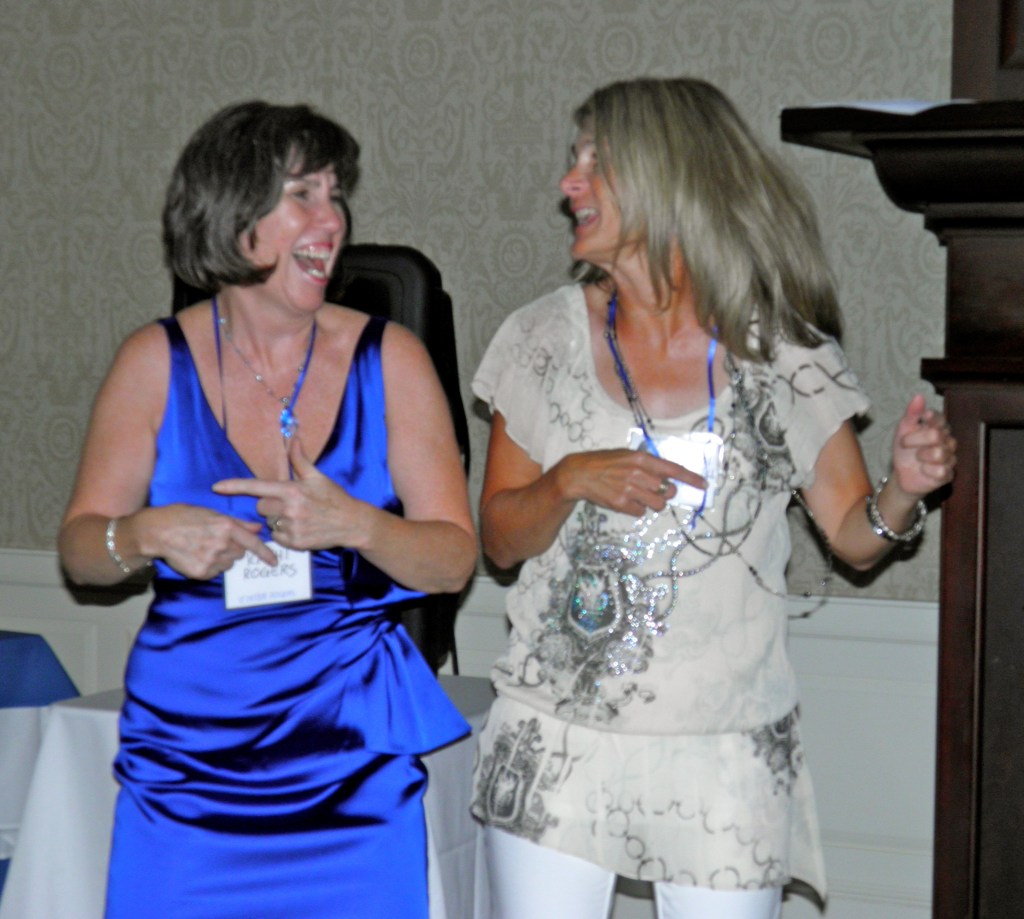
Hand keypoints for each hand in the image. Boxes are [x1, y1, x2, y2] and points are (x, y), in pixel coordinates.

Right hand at [137, 504, 276, 579]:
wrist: (156, 532)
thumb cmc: (182, 517)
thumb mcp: (211, 513)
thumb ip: (237, 523)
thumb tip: (257, 528)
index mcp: (226, 526)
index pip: (252, 543)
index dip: (265, 553)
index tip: (273, 562)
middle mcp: (221, 544)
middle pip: (240, 553)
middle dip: (234, 549)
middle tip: (217, 541)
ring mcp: (211, 560)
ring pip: (228, 564)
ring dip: (222, 558)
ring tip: (204, 547)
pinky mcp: (201, 572)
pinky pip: (215, 572)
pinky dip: (210, 567)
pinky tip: (196, 556)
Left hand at [213, 436, 366, 550]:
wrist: (352, 523)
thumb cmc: (334, 497)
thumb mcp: (318, 477)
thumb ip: (300, 459)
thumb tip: (293, 437)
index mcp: (292, 490)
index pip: (256, 486)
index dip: (234, 486)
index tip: (216, 487)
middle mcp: (289, 509)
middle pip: (260, 506)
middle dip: (269, 504)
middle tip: (289, 504)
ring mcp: (291, 527)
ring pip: (268, 522)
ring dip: (277, 519)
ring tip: (298, 517)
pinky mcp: (295, 543)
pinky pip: (277, 537)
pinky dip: (285, 534)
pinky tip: (300, 528)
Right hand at [558, 448, 705, 516]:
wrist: (580, 474)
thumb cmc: (605, 463)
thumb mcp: (627, 456)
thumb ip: (647, 465)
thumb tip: (666, 477)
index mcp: (642, 459)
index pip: (674, 469)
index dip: (691, 478)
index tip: (704, 485)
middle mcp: (639, 473)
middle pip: (668, 492)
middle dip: (665, 494)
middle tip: (653, 491)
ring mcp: (630, 490)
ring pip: (657, 505)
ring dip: (652, 504)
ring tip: (638, 497)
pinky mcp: (622, 504)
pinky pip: (641, 512)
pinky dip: (636, 509)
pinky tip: (625, 501)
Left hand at [890, 394, 956, 498]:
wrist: (901, 474)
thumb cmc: (905, 450)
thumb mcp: (903, 430)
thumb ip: (912, 414)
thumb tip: (918, 396)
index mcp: (938, 428)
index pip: (941, 418)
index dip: (932, 418)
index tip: (925, 416)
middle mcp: (948, 441)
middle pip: (936, 435)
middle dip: (915, 440)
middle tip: (906, 444)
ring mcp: (949, 458)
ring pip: (939, 454)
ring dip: (921, 456)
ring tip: (917, 459)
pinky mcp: (947, 474)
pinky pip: (939, 471)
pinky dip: (925, 471)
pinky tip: (923, 470)